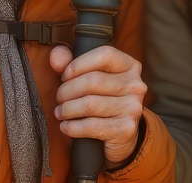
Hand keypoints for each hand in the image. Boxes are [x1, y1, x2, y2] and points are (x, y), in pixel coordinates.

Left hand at [49, 44, 146, 164]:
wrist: (119, 135)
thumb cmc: (100, 99)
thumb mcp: (87, 77)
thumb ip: (69, 62)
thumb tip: (56, 56)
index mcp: (129, 66)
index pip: (105, 55)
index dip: (79, 64)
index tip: (65, 76)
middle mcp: (136, 85)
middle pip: (93, 80)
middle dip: (67, 90)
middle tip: (59, 98)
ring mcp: (133, 108)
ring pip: (90, 104)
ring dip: (67, 109)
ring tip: (60, 112)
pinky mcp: (126, 129)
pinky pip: (91, 126)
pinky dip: (72, 127)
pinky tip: (66, 126)